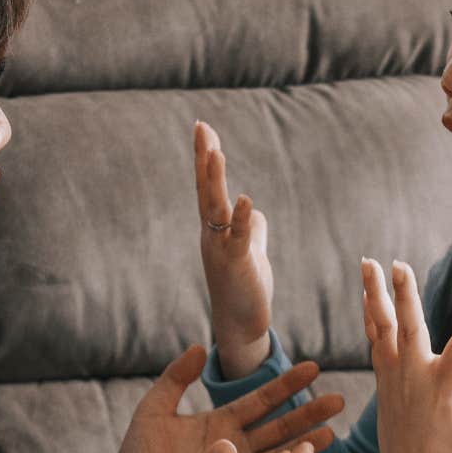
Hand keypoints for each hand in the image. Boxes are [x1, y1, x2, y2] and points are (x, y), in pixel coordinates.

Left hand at [107, 344, 343, 452]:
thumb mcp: (152, 413)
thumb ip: (174, 380)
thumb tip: (201, 348)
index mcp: (221, 423)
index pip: (261, 399)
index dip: (287, 385)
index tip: (313, 368)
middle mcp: (236, 447)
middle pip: (280, 427)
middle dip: (309, 414)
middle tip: (339, 401)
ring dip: (305, 447)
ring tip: (331, 436)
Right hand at [195, 121, 273, 377]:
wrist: (240, 325)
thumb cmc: (243, 289)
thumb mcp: (249, 251)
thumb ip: (249, 229)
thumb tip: (251, 210)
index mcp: (216, 229)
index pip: (209, 186)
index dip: (206, 157)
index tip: (203, 128)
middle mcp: (213, 235)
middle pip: (206, 189)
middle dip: (204, 158)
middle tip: (200, 127)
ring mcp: (222, 249)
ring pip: (216, 209)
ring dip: (215, 181)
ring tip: (215, 152)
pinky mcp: (237, 265)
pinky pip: (238, 238)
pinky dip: (240, 218)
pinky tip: (244, 199)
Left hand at [361, 258, 451, 452]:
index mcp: (447, 391)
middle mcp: (417, 380)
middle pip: (409, 331)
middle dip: (404, 297)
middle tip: (396, 265)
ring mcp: (395, 379)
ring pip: (383, 329)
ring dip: (376, 295)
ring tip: (369, 261)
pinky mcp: (384, 380)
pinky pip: (375, 341)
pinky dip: (371, 316)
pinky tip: (366, 292)